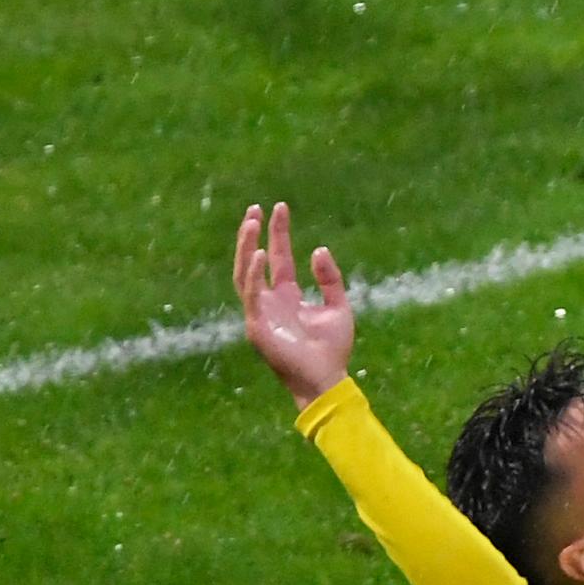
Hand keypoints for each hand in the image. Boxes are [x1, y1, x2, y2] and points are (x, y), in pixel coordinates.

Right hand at [233, 202, 356, 409]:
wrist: (327, 377)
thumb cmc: (332, 348)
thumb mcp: (338, 306)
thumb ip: (330, 279)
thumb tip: (319, 249)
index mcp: (288, 296)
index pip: (279, 258)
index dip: (278, 233)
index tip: (279, 208)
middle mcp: (270, 301)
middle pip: (257, 260)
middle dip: (254, 235)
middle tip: (255, 208)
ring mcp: (260, 312)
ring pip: (245, 273)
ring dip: (246, 248)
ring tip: (251, 222)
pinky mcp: (256, 324)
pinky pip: (251, 294)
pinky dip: (254, 274)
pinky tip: (260, 253)